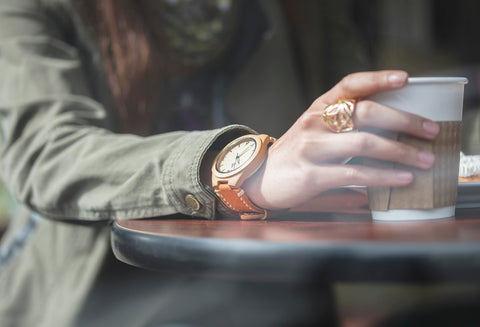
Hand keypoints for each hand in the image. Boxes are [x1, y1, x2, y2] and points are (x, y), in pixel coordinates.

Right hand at [243, 70, 439, 210]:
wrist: (258, 178)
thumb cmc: (295, 155)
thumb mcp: (315, 132)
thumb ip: (345, 129)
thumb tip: (390, 138)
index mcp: (318, 108)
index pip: (349, 84)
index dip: (378, 79)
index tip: (405, 79)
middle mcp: (314, 122)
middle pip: (365, 111)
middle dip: (404, 120)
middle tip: (431, 131)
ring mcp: (311, 147)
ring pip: (364, 142)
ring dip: (400, 152)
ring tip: (424, 160)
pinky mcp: (311, 175)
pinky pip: (354, 173)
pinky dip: (383, 176)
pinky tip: (402, 180)